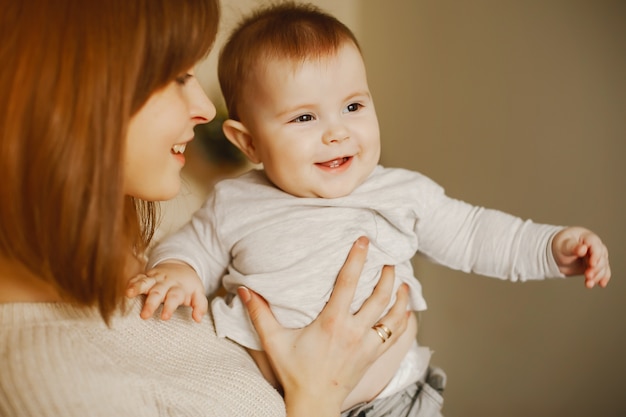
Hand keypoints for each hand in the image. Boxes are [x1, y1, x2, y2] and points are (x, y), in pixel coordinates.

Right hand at [126, 261, 207, 321]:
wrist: (181, 266)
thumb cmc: (188, 286)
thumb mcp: (198, 293)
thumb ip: (200, 305)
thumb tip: (198, 319)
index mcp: (178, 288)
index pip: (174, 298)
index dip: (169, 307)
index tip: (165, 317)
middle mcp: (166, 283)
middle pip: (157, 292)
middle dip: (150, 303)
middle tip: (144, 315)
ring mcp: (155, 278)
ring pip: (145, 282)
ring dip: (137, 287)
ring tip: (129, 294)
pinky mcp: (146, 276)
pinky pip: (137, 278)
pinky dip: (131, 282)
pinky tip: (125, 289)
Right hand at [238, 236, 409, 416]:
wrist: (314, 404)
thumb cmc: (294, 372)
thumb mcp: (273, 341)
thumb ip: (259, 313)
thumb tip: (244, 290)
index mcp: (332, 322)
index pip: (349, 282)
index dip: (357, 258)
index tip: (364, 241)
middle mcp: (354, 331)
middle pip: (379, 296)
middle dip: (387, 274)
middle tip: (389, 258)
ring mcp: (367, 345)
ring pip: (393, 316)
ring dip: (400, 296)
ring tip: (402, 280)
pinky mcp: (373, 356)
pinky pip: (395, 335)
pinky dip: (403, 320)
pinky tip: (406, 310)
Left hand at [552, 226, 610, 287]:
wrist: (557, 255)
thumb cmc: (560, 246)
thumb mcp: (564, 246)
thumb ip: (573, 247)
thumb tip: (583, 249)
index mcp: (588, 238)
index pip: (596, 246)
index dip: (595, 255)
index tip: (592, 264)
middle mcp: (595, 247)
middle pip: (601, 258)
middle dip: (596, 268)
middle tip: (587, 276)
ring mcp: (596, 257)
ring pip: (602, 267)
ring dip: (597, 276)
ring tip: (588, 284)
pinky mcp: (595, 267)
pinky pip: (602, 272)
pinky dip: (602, 278)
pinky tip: (601, 284)